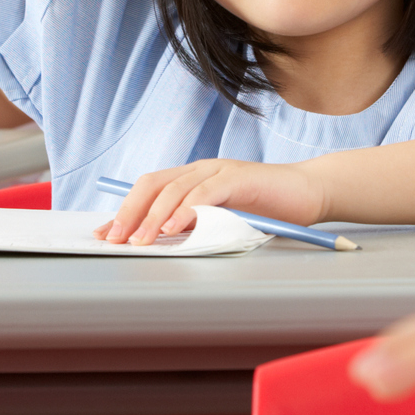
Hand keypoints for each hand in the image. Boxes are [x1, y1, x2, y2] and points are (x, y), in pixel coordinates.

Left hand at [98, 159, 328, 244]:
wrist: (309, 192)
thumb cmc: (267, 209)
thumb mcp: (223, 220)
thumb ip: (196, 225)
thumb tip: (159, 245)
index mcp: (193, 178)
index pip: (149, 189)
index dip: (124, 210)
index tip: (105, 235)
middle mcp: (201, 169)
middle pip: (153, 184)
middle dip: (129, 213)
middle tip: (115, 240)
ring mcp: (219, 170)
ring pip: (175, 188)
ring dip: (153, 216)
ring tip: (140, 240)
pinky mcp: (239, 177)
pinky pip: (206, 192)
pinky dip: (188, 209)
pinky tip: (175, 227)